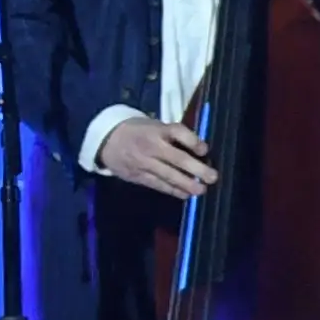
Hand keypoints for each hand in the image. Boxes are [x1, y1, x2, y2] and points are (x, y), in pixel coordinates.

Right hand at [99, 116, 216, 198]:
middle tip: (213, 177)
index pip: (177, 132)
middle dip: (196, 169)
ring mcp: (144, 163)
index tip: (204, 150)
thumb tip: (199, 151)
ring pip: (168, 175)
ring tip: (201, 190)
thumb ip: (173, 136)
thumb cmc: (138, 131)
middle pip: (176, 158)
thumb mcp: (153, 125)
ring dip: (187, 184)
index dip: (192, 141)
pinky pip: (158, 185)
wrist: (107, 141)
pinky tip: (185, 195)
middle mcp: (151, 146)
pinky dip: (173, 190)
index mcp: (156, 130)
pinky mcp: (139, 176)